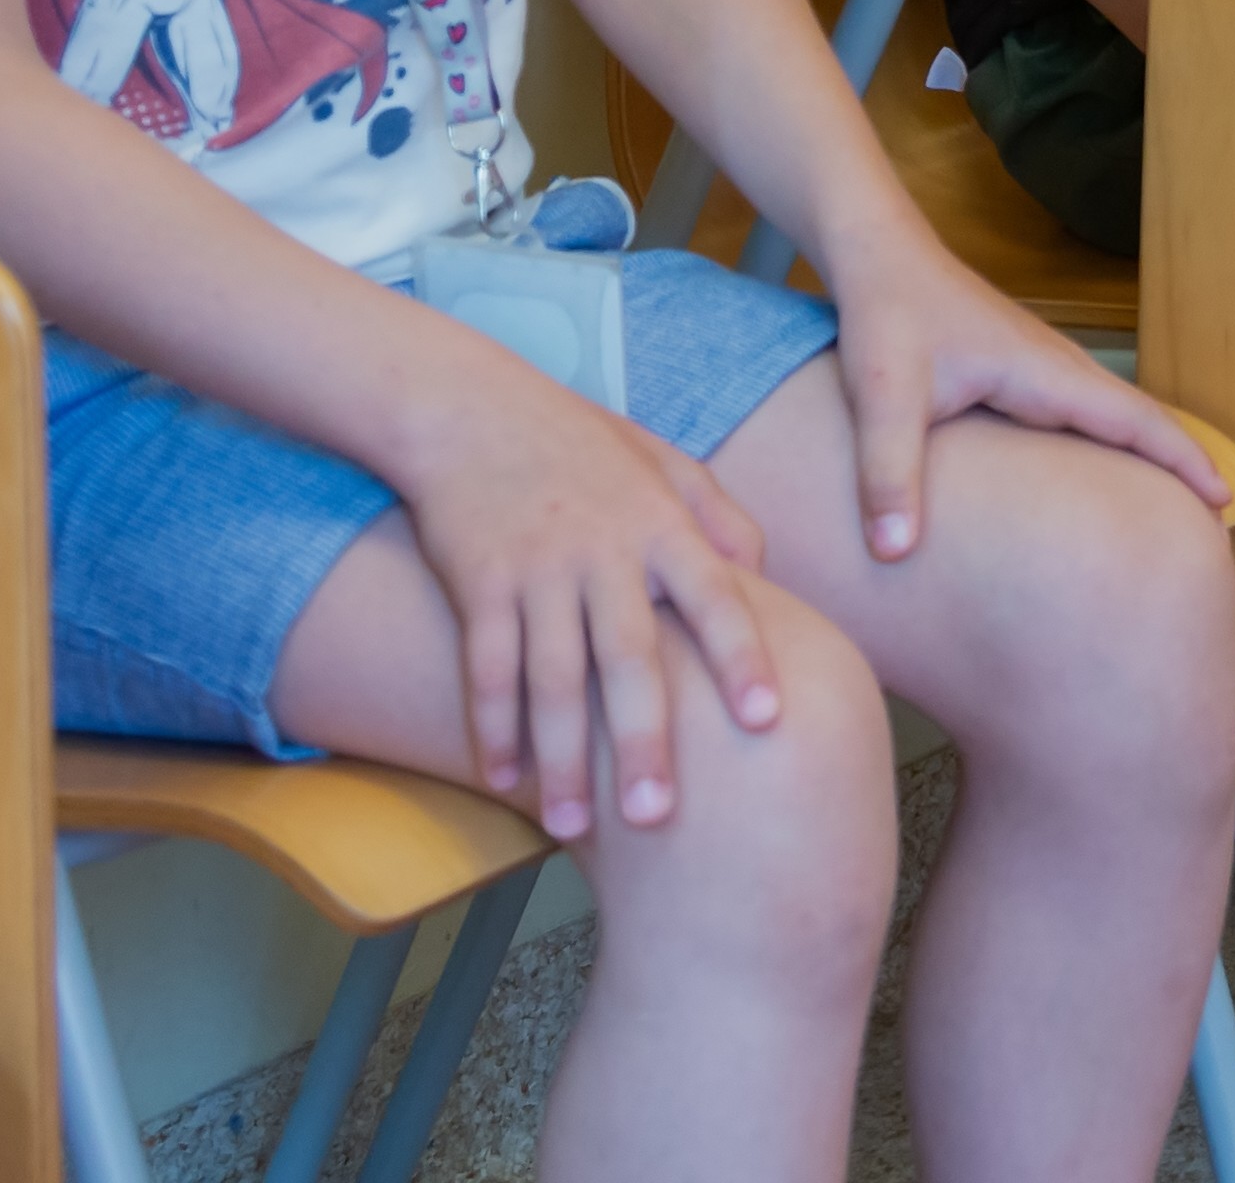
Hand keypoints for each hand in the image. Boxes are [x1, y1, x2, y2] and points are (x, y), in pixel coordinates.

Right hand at [390, 366, 781, 840]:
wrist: (469, 410)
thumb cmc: (579, 442)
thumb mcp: (663, 461)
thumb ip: (718, 516)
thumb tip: (762, 574)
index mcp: (662, 523)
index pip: (716, 597)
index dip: (741, 657)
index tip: (766, 719)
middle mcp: (605, 551)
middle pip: (629, 659)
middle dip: (643, 741)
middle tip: (656, 816)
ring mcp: (539, 569)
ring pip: (552, 678)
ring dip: (562, 758)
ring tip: (572, 825)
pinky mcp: (479, 583)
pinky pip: (486, 666)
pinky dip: (492, 726)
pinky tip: (503, 778)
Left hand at [810, 224, 1234, 557]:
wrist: (878, 251)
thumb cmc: (887, 313)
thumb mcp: (881, 397)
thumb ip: (888, 475)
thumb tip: (894, 554)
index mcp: (1044, 372)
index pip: (1134, 419)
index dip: (1182, 459)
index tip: (1225, 501)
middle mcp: (1056, 366)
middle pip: (1138, 418)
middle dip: (1181, 463)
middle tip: (1216, 521)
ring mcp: (1040, 365)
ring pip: (1112, 413)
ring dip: (1148, 450)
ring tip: (1172, 503)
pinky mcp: (1020, 369)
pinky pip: (1083, 412)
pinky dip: (1111, 441)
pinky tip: (1099, 469)